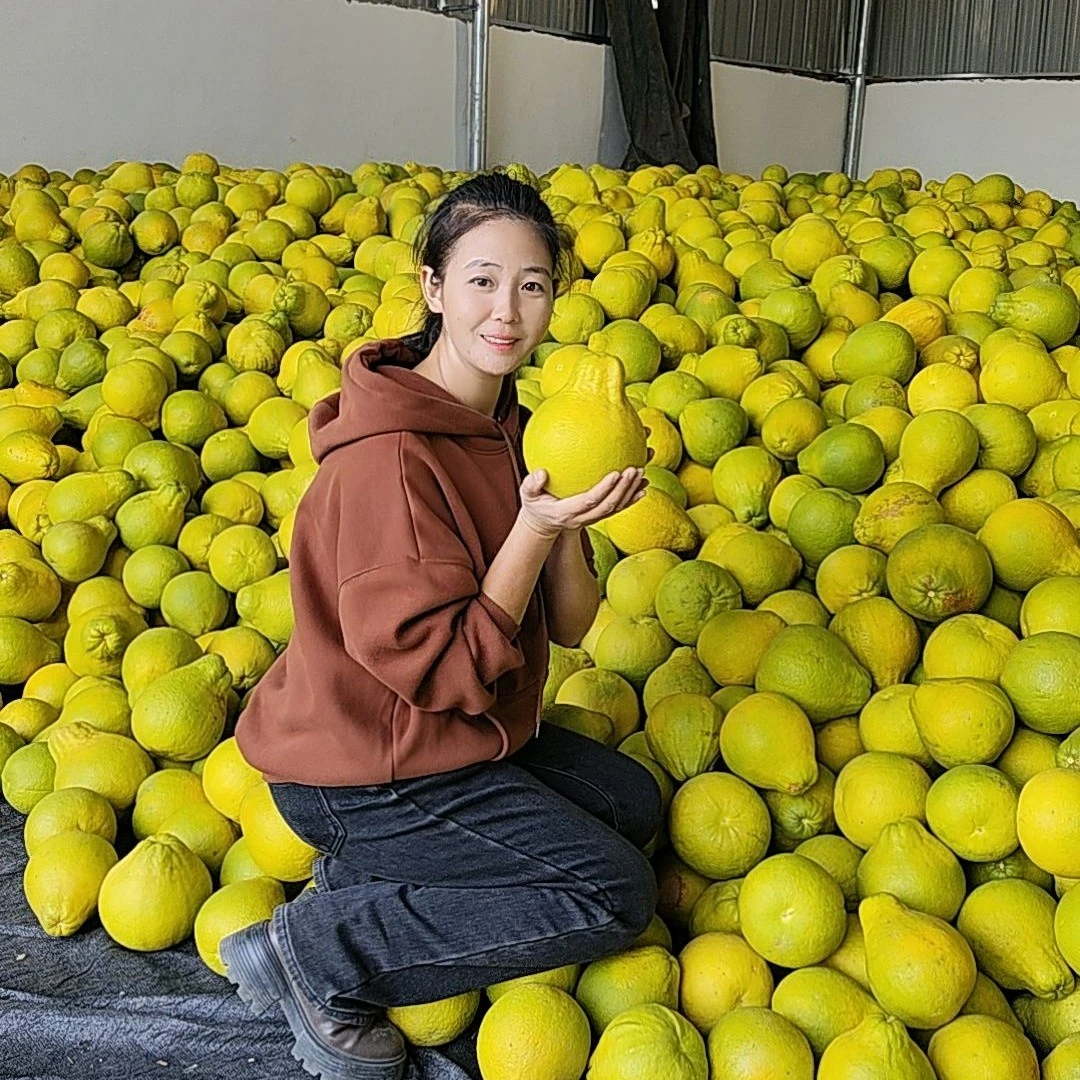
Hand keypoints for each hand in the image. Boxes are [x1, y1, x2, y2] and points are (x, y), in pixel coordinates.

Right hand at [518, 467, 646, 538]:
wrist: (543, 523)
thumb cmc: (535, 504)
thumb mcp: (527, 495)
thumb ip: (532, 484)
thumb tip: (541, 472)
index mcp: (567, 512)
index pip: (590, 501)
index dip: (604, 489)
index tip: (616, 473)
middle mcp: (583, 518)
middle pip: (609, 505)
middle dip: (624, 489)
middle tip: (635, 469)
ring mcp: (592, 518)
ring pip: (616, 507)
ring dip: (631, 492)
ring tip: (643, 472)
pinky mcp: (598, 516)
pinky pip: (618, 508)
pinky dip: (632, 498)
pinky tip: (643, 486)